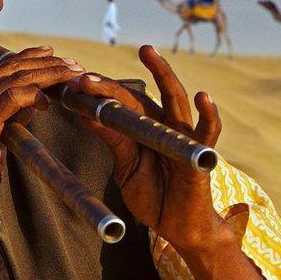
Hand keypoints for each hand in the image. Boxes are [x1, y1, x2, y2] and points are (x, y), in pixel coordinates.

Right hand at [0, 45, 84, 228]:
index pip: (1, 66)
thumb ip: (6, 116)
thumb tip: (33, 101)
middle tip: (73, 64)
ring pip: (15, 78)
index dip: (30, 57)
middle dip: (46, 63)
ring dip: (48, 74)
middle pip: (11, 67)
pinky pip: (11, 98)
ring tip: (71, 75)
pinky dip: (33, 95)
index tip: (53, 55)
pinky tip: (46, 102)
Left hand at [65, 45, 225, 253]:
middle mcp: (163, 124)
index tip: (71, 85)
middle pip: (140, 95)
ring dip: (162, 74)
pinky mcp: (201, 153)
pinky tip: (204, 97)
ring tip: (147, 53)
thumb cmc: (154, 196)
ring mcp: (183, 136)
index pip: (119, 102)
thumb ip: (114, 141)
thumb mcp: (127, 167)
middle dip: (112, 84)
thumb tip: (87, 114)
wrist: (178, 227)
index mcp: (143, 126)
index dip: (96, 92)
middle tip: (86, 76)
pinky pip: (208, 131)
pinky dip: (209, 115)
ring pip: (175, 99)